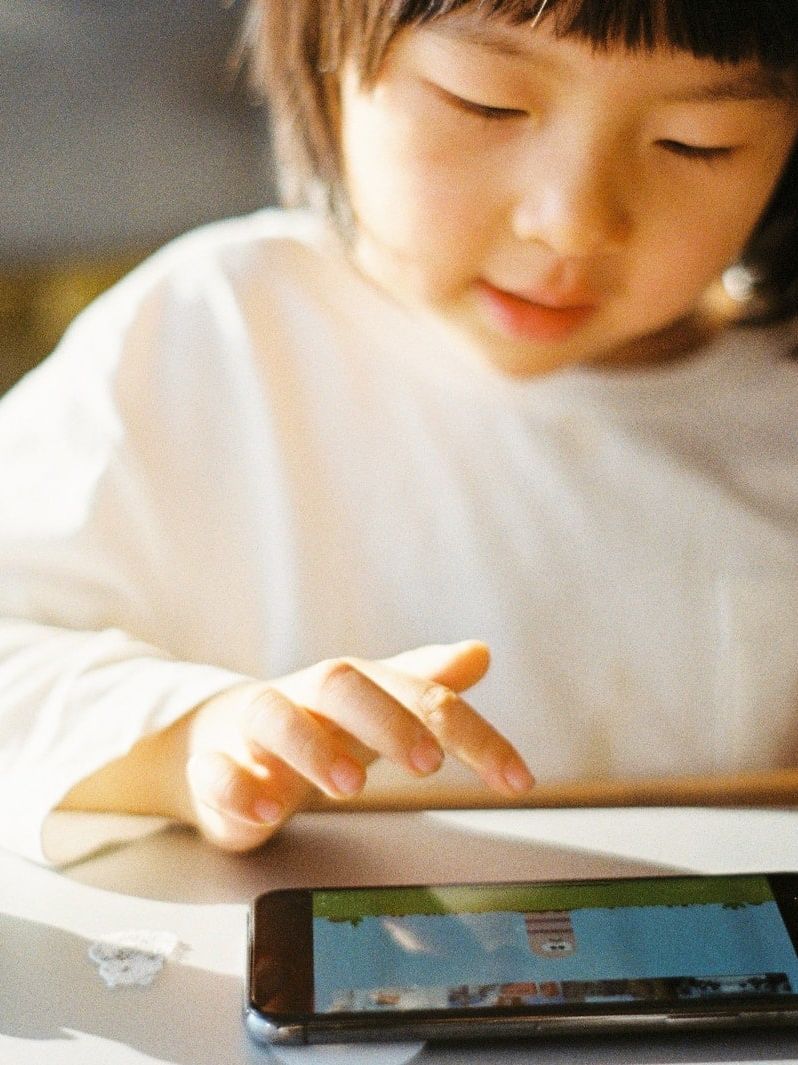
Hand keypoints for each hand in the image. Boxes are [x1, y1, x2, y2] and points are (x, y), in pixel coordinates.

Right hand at [184, 641, 533, 851]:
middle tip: (428, 764)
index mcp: (353, 685)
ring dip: (311, 746)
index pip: (417, 693)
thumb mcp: (375, 706)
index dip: (471, 734)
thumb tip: (480, 651)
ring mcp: (254, 730)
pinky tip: (267, 808)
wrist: (220, 740)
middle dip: (386, 720)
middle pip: (340, 684)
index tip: (516, 779)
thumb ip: (425, 684)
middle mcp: (305, 697)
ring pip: (272, 715)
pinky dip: (237, 785)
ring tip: (349, 786)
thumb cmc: (314, 723)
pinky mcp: (214, 767)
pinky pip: (215, 768)